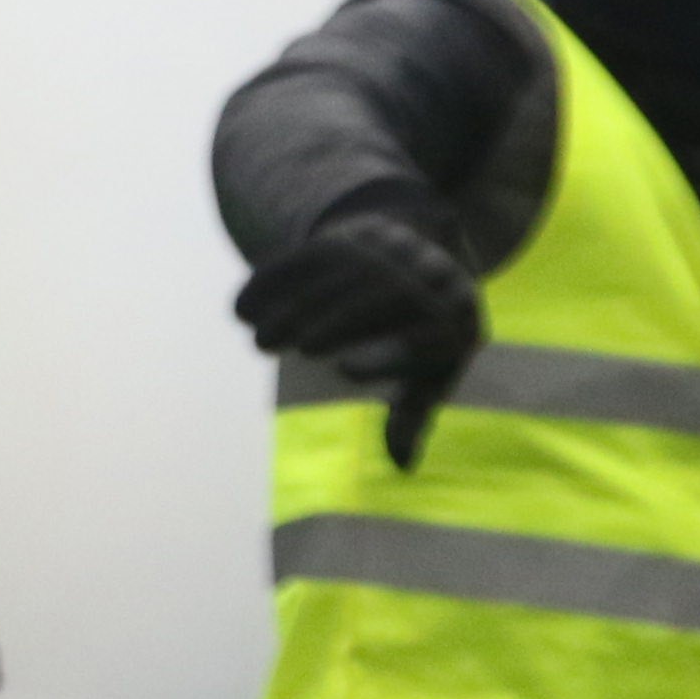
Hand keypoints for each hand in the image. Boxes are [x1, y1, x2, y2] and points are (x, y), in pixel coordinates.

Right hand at [232, 213, 484, 465]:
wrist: (426, 259)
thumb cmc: (428, 336)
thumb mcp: (431, 372)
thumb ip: (414, 412)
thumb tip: (403, 465)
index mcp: (458, 317)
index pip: (430, 335)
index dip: (389, 354)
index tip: (345, 370)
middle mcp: (431, 274)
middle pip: (379, 298)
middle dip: (327, 323)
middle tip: (282, 351)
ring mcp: (394, 248)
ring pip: (341, 275)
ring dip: (293, 306)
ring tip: (260, 341)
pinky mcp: (359, 233)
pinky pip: (313, 254)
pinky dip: (273, 279)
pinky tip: (241, 309)